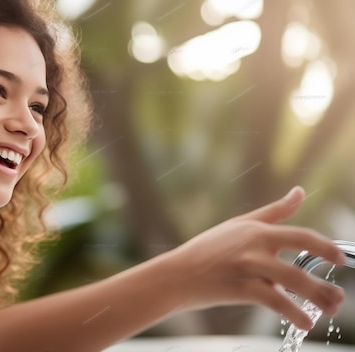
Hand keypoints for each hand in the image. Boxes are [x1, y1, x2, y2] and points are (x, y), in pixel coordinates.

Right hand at [169, 186, 344, 329]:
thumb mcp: (239, 225)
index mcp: (257, 230)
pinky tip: (305, 323)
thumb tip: (300, 192)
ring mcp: (249, 266)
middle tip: (339, 293)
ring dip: (319, 296)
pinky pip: (277, 302)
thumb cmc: (207, 250)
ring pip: (295, 280)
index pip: (301, 235)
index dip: (326, 247)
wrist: (177, 274)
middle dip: (327, 274)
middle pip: (303, 255)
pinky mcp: (241, 287)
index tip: (340, 258)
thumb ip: (273, 211)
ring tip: (330, 309)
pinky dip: (295, 314)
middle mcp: (256, 245)